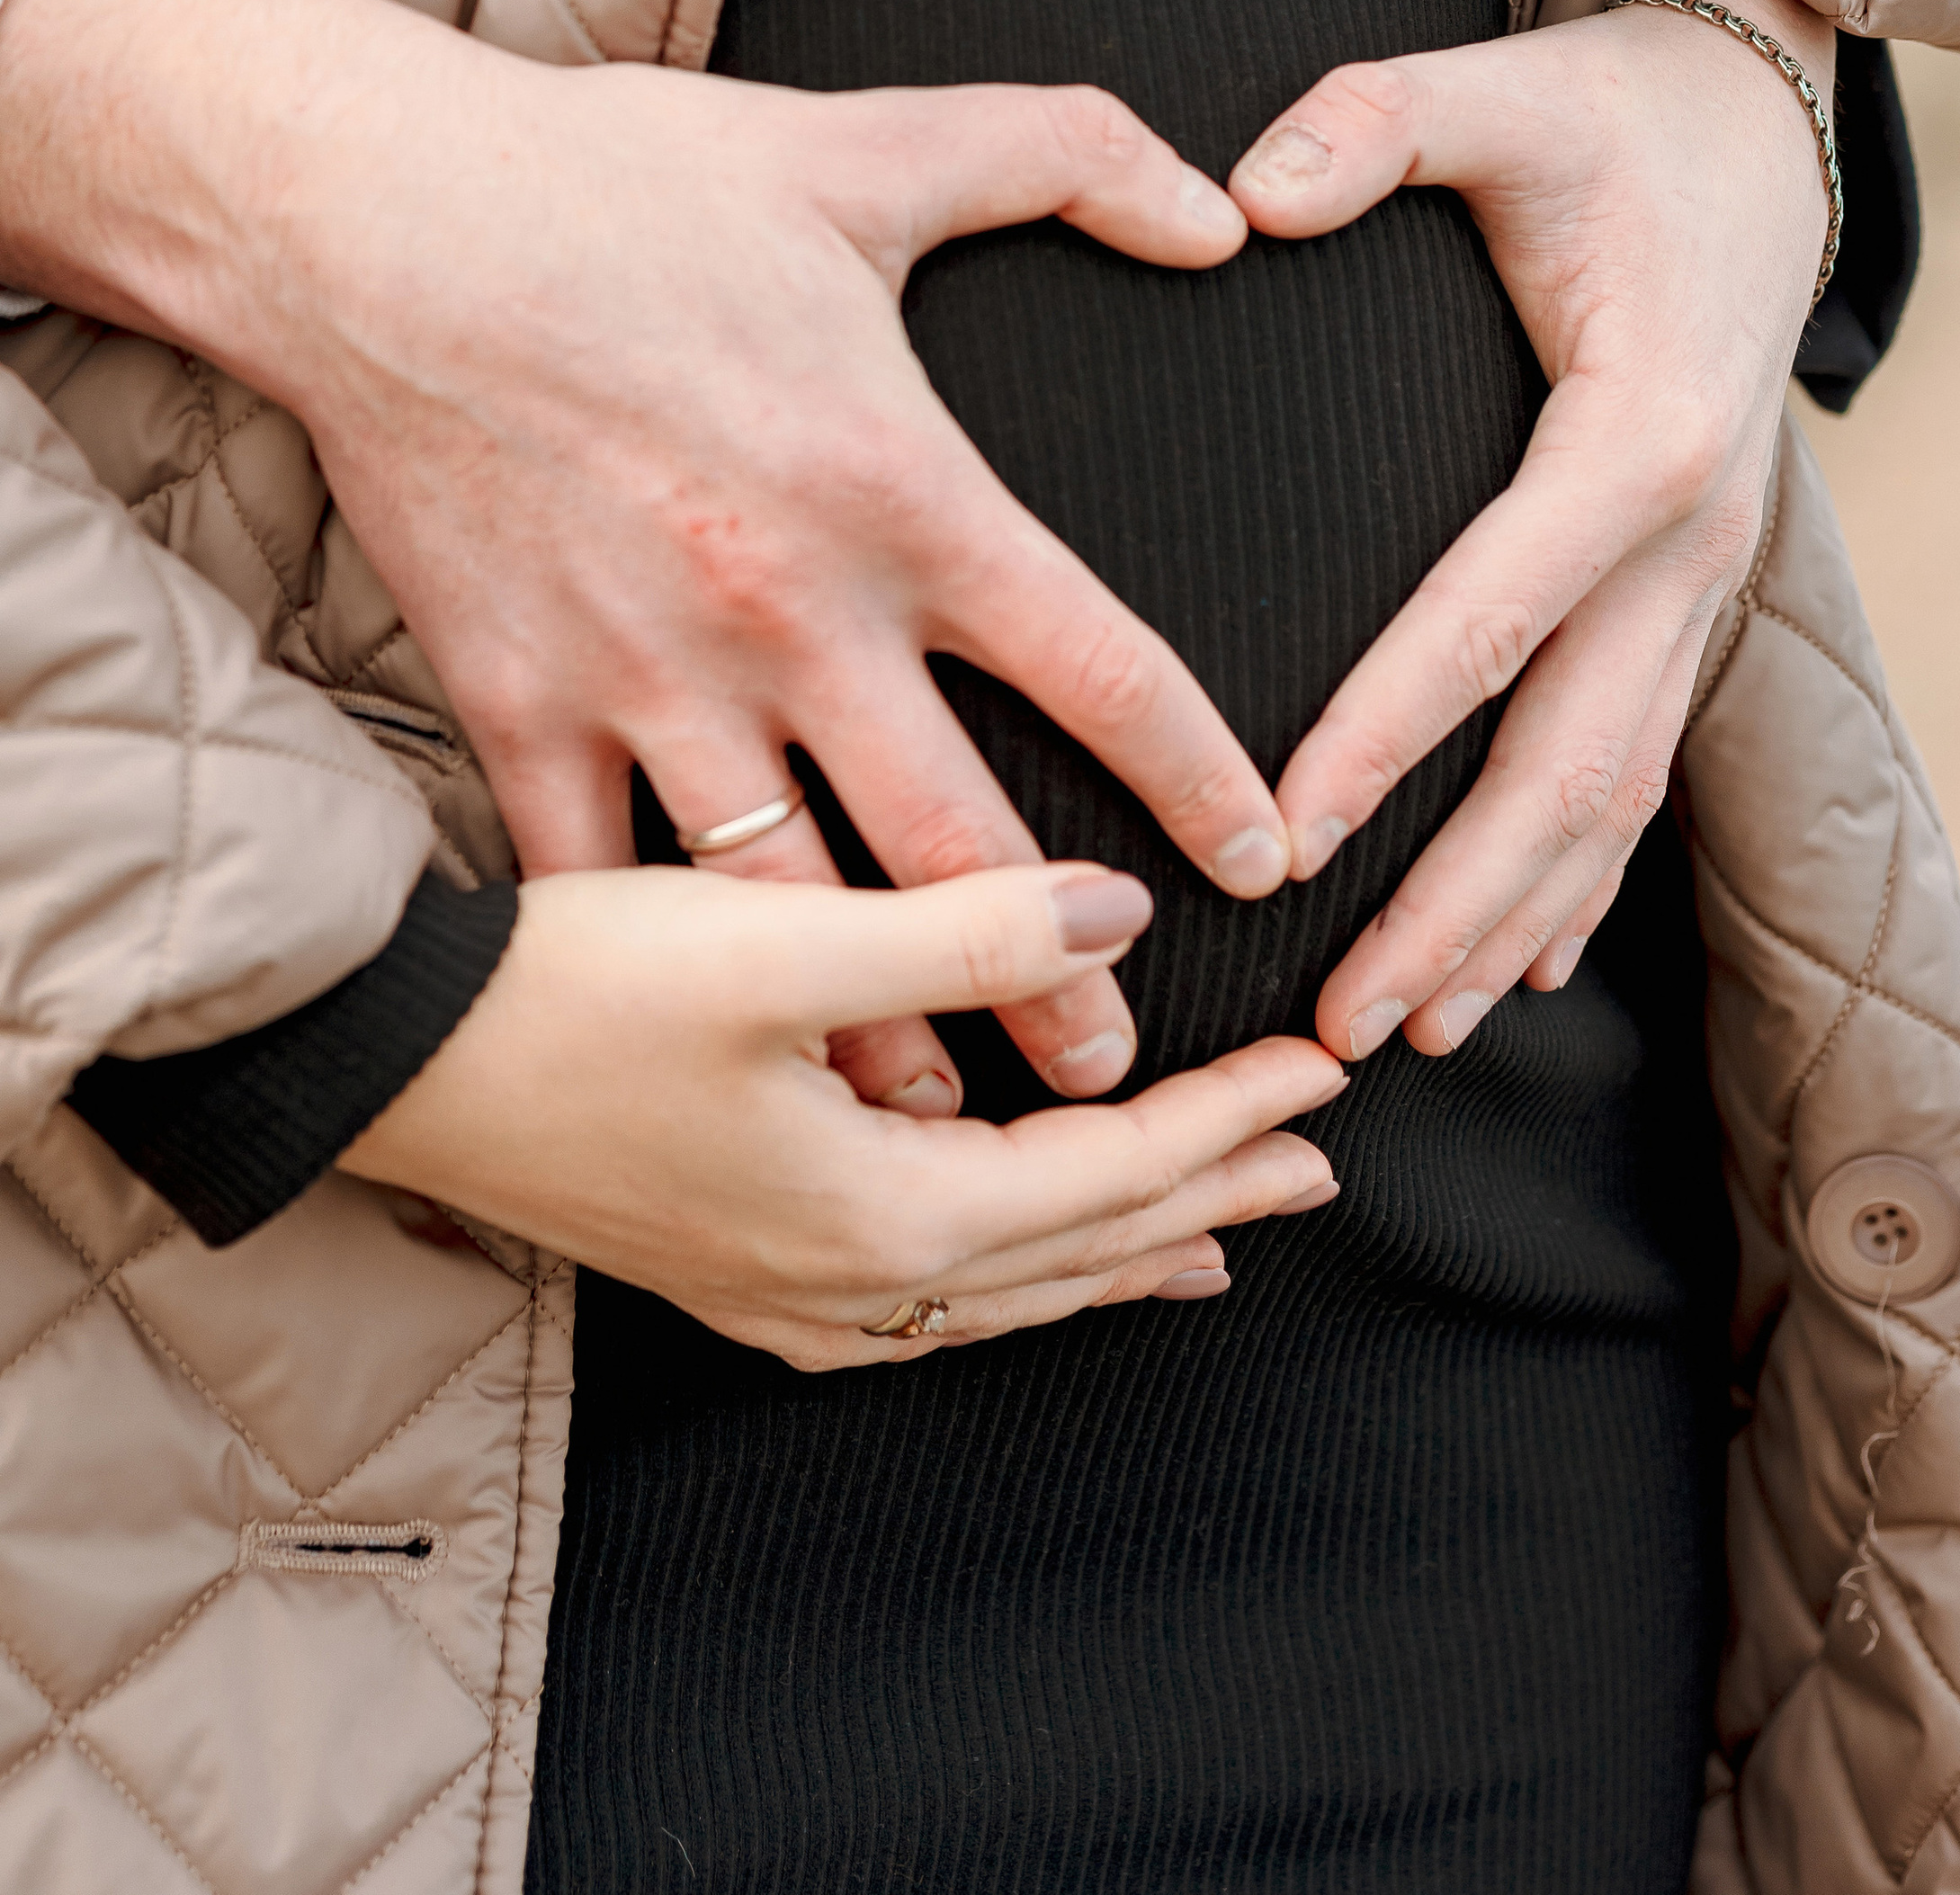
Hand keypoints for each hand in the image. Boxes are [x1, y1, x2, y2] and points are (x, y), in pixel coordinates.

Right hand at [0, 0, 1294, 1115]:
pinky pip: (602, 883)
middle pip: (962, 843)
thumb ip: (1071, 154)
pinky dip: (667, 973)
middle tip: (1120, 1074)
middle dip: (1051, 975)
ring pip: (792, 906)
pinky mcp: (521, 705)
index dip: (1202, 778)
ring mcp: (649, 677)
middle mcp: (792, 614)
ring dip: (873, 1024)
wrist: (375, 220)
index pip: (1103, 667)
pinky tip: (711, 1049)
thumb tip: (1229, 205)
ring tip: (938, 1115)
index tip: (1261, 858)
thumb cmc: (625, 181)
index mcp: (901, 490)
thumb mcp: (874, 143)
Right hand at [342, 859, 1343, 1367]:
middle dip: (1205, 1196)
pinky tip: (1008, 1252)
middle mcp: (845, 1282)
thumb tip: (1116, 911)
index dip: (1230, 1116)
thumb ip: (960, 931)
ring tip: (1204, 1235)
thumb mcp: (777, 945)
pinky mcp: (725, 1262)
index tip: (1323, 1073)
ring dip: (1115, 1248)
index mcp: (884, 1216)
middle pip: (1077, 1248)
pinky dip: (1008, 1268)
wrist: (389, 1061)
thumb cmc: (570, 996)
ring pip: (1003, 1288)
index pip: (1112, 1171)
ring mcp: (778, 1291)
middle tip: (1314, 1162)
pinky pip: (922, 1296)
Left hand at [1227, 0, 1833, 1060]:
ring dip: (1510, 922)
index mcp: (1639, 433)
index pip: (1498, 610)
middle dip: (1453, 900)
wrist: (1753, 133)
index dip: (1393, 727)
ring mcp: (1705, 579)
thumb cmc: (1603, 118)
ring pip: (1614, 794)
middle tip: (1336, 1016)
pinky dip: (1577, 878)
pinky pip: (1638, 764)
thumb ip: (1370, 123)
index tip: (1290, 834)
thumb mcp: (1494, 88)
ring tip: (1402, 1032)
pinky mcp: (1690, 595)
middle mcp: (1691, 535)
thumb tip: (1246, 193)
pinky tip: (1510, 968)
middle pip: (1572, 759)